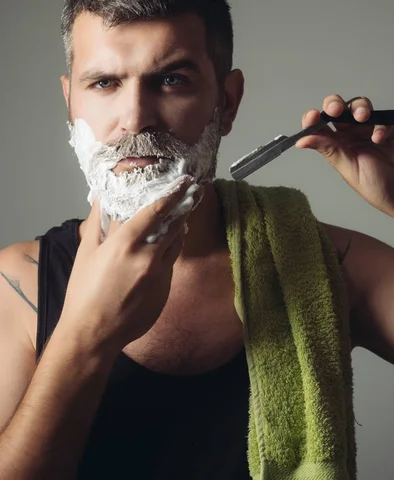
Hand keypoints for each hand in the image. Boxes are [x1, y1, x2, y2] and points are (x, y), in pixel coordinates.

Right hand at [59, 178, 193, 353]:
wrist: (93, 333)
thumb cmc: (84, 292)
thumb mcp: (86, 251)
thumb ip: (97, 221)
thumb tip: (102, 198)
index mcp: (126, 242)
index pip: (157, 210)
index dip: (172, 193)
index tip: (183, 183)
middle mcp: (148, 256)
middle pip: (174, 225)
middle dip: (181, 210)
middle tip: (186, 197)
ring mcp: (160, 275)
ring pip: (177, 244)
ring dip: (178, 230)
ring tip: (177, 220)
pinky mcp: (165, 289)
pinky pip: (171, 264)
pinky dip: (170, 252)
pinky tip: (162, 249)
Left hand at [296, 95, 393, 221]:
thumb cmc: (380, 188)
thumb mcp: (349, 170)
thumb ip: (329, 150)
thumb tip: (301, 140)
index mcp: (338, 145)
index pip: (321, 126)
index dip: (313, 119)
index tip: (311, 118)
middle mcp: (353, 133)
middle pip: (338, 109)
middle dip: (334, 104)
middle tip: (335, 110)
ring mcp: (373, 127)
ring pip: (359, 106)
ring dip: (357, 108)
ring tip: (361, 118)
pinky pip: (384, 117)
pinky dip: (380, 124)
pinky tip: (380, 138)